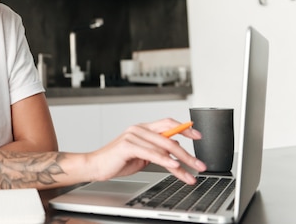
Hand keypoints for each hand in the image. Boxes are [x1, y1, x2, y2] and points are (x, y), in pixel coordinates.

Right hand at [88, 118, 206, 184]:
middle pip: (169, 137)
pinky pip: (151, 153)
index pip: (168, 123)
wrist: (96, 166)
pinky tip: (174, 165)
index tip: (198, 136)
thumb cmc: (117, 161)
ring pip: (163, 147)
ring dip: (180, 161)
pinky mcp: (127, 145)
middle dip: (187, 153)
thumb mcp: (143, 155)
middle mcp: (139, 129)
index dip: (185, 128)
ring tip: (190, 172)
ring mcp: (133, 135)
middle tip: (199, 164)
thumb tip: (175, 151)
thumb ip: (157, 151)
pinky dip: (164, 160)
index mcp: (143, 128)